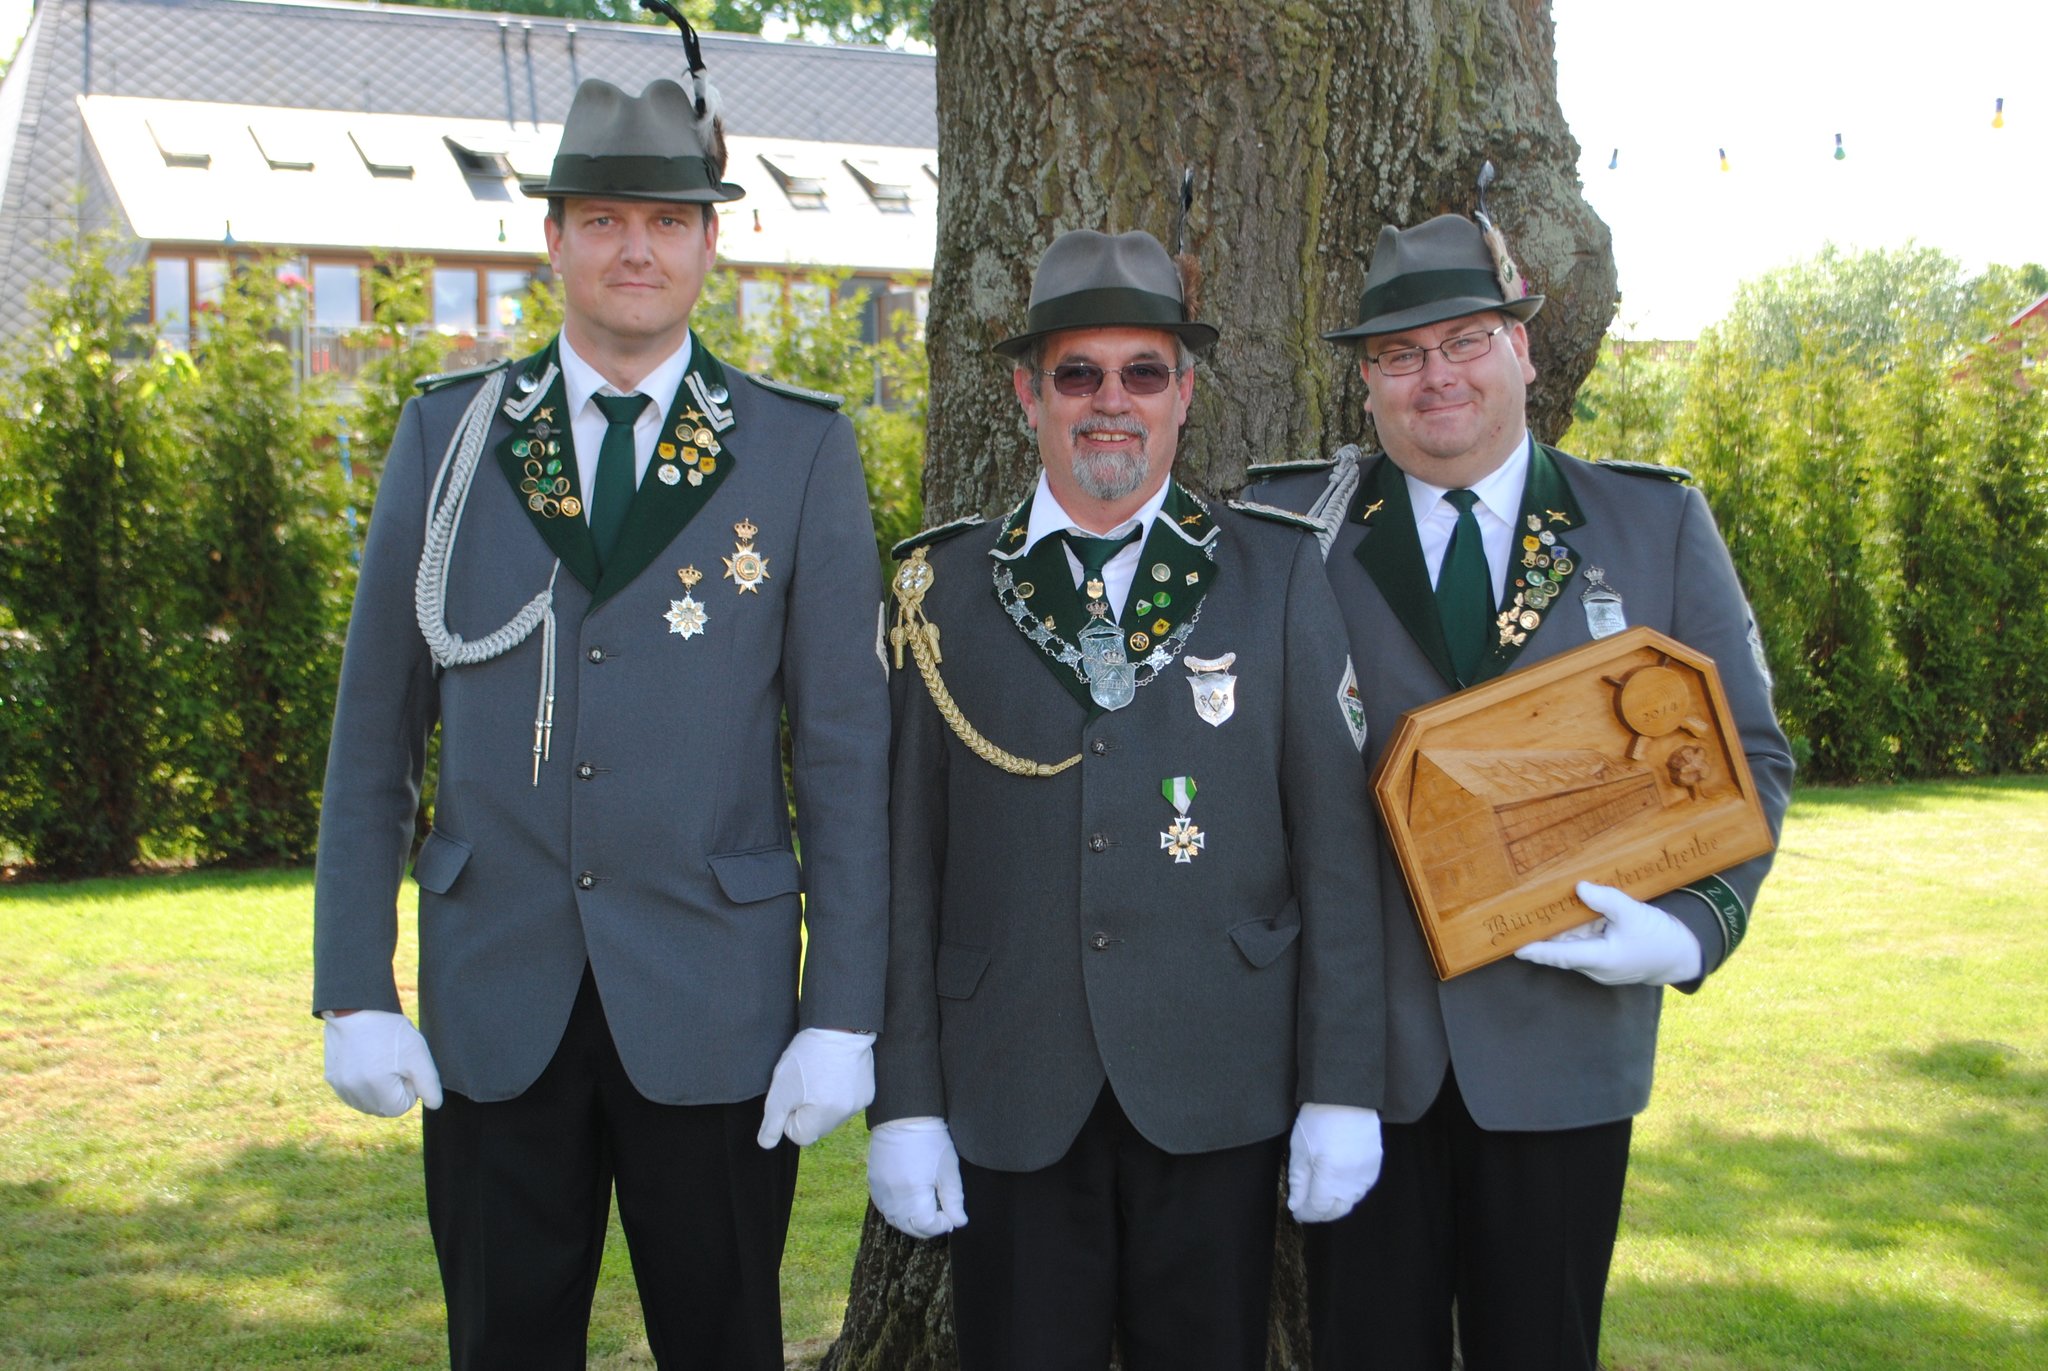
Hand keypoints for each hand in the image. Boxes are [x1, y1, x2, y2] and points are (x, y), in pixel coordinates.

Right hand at [322, 1009, 442, 1115]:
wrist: (356, 1008)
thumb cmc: (389, 1031)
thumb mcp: (418, 1054)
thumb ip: (429, 1084)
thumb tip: (434, 1105)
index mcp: (376, 1090)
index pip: (401, 1107)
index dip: (409, 1086)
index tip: (405, 1066)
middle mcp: (354, 1093)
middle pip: (383, 1107)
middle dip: (393, 1089)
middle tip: (393, 1061)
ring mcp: (340, 1087)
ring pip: (367, 1102)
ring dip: (377, 1088)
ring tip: (379, 1059)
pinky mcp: (331, 1078)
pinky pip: (352, 1092)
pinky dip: (362, 1083)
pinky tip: (365, 1061)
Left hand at [756, 1028, 876, 1147]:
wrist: (839, 1027)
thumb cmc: (806, 1056)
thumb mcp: (780, 1090)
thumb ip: (771, 1122)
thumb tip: (766, 1144)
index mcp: (822, 1117)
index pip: (798, 1135)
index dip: (789, 1115)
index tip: (792, 1093)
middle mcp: (844, 1115)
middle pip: (817, 1126)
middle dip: (807, 1109)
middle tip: (805, 1082)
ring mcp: (859, 1104)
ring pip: (832, 1114)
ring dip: (824, 1101)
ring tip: (820, 1075)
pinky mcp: (868, 1092)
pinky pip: (848, 1102)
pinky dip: (840, 1092)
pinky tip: (836, 1073)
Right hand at [867, 1116, 967, 1237]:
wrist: (903, 1116)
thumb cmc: (931, 1140)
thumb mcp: (948, 1170)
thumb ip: (954, 1199)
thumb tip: (959, 1222)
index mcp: (912, 1194)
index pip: (926, 1226)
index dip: (941, 1225)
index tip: (951, 1217)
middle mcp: (892, 1197)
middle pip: (909, 1227)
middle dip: (928, 1227)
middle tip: (942, 1216)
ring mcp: (879, 1191)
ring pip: (895, 1220)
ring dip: (912, 1222)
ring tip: (927, 1210)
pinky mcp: (872, 1183)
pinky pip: (884, 1208)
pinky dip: (897, 1212)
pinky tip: (909, 1203)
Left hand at [1286, 1103, 1382, 1222]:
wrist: (1346, 1097)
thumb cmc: (1318, 1120)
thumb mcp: (1299, 1150)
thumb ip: (1298, 1182)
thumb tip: (1296, 1205)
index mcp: (1330, 1178)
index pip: (1318, 1209)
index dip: (1306, 1213)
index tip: (1296, 1211)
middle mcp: (1351, 1181)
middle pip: (1337, 1210)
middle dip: (1321, 1213)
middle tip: (1307, 1208)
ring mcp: (1366, 1174)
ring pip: (1351, 1201)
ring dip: (1336, 1203)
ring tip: (1322, 1197)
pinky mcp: (1375, 1165)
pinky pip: (1362, 1188)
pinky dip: (1349, 1192)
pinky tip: (1339, 1185)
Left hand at [1514, 881, 1702, 985]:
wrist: (1682, 955)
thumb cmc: (1660, 938)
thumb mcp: (1635, 914)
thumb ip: (1606, 900)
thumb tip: (1579, 888)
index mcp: (1602, 959)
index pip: (1561, 955)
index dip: (1537, 950)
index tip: (1515, 947)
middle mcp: (1596, 966)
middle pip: (1563, 948)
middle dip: (1543, 934)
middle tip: (1518, 918)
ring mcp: (1600, 963)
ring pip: (1573, 944)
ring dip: (1560, 928)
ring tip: (1535, 909)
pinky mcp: (1605, 956)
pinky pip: (1584, 942)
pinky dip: (1575, 928)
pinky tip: (1565, 910)